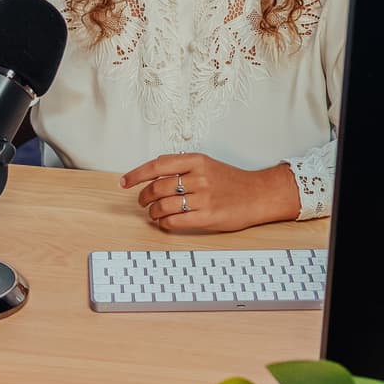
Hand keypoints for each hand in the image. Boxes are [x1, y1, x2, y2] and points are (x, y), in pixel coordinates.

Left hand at [122, 154, 299, 233]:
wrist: (258, 195)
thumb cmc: (232, 181)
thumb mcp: (208, 164)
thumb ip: (183, 165)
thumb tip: (155, 168)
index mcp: (196, 161)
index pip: (158, 165)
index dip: (136, 174)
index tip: (125, 181)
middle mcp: (198, 178)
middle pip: (157, 187)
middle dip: (144, 197)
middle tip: (142, 201)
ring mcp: (203, 198)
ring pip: (163, 206)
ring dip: (153, 212)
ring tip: (154, 213)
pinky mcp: (207, 217)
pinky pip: (174, 221)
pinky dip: (164, 223)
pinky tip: (165, 222)